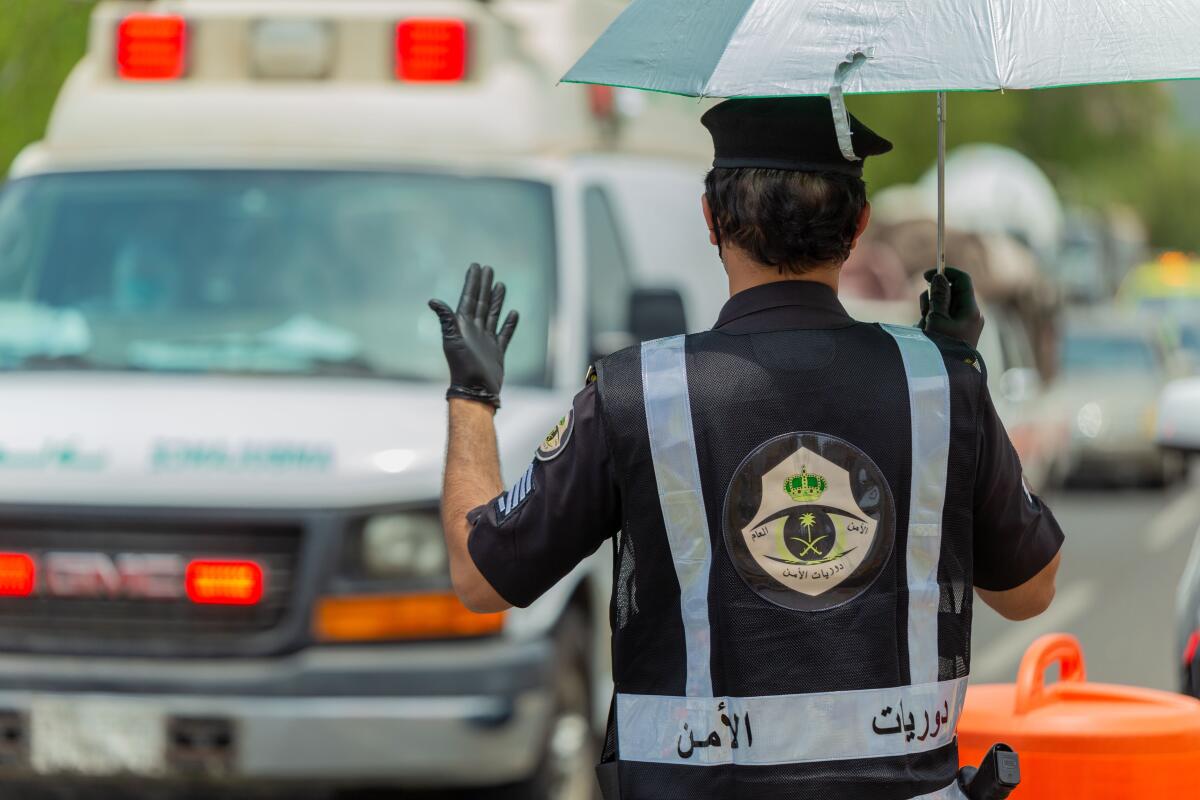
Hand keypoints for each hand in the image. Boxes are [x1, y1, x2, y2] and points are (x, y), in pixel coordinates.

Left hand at [429, 263, 519, 408]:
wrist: (475, 389)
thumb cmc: (462, 366)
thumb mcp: (452, 340)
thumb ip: (446, 319)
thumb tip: (432, 300)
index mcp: (463, 325)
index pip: (469, 298)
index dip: (472, 282)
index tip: (476, 266)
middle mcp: (474, 330)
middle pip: (481, 302)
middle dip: (484, 285)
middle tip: (488, 268)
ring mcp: (486, 340)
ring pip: (492, 314)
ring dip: (496, 299)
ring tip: (500, 285)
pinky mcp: (497, 351)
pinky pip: (504, 334)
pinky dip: (509, 323)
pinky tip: (513, 312)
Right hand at [918, 266, 983, 349]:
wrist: (945, 377)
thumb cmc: (941, 349)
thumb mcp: (936, 319)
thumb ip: (938, 296)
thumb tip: (939, 276)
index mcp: (971, 310)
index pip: (962, 280)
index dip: (945, 273)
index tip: (926, 275)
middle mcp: (971, 315)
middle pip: (951, 292)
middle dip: (934, 297)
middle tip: (925, 311)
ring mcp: (965, 324)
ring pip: (944, 305)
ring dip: (931, 311)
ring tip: (925, 326)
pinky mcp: (956, 332)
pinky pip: (943, 318)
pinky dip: (932, 322)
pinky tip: (926, 334)